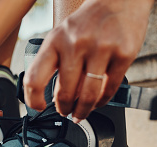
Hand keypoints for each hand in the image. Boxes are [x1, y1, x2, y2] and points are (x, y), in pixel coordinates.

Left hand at [23, 0, 153, 122]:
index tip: (39, 106)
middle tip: (66, 112)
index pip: (35, 78)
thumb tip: (54, 97)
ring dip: (83, 110)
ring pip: (88, 95)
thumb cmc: (87, 22)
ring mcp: (101, 49)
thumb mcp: (62, 36)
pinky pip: (110, 88)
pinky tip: (99, 101)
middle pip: (65, 93)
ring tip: (81, 113)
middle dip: (64, 109)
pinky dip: (103, 101)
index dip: (34, 99)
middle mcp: (76, 44)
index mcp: (55, 41)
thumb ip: (56, 62)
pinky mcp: (123, 54)